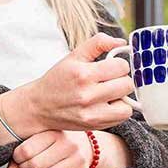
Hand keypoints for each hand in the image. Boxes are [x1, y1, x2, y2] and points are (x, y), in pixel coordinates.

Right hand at [0, 33, 134, 133]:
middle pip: (126, 84)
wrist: (39, 107)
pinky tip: (106, 104)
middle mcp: (87, 95)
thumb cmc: (58, 79)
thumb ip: (98, 43)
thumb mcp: (74, 56)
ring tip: (109, 93)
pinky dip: (118, 110)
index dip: (118, 64)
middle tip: (109, 79)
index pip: (121, 66)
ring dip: (121, 97)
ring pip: (127, 104)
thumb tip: (121, 42)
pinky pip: (121, 117)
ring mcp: (91, 114)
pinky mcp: (94, 125)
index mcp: (83, 74)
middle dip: (121, 79)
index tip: (109, 66)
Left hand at [0, 130, 92, 167]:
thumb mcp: (37, 139)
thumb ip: (18, 156)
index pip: (26, 151)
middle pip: (34, 165)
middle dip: (27, 167)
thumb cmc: (53, 141)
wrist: (84, 144)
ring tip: (44, 165)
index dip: (18, 157)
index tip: (21, 156)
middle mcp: (68, 144)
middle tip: (30, 163)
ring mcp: (77, 159)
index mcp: (54, 132)